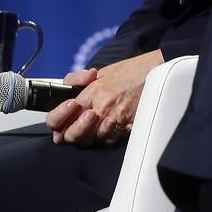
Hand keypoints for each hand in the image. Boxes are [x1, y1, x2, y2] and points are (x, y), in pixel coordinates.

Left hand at [47, 49, 162, 147]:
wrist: (152, 71)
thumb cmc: (127, 71)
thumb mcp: (97, 73)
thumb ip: (78, 84)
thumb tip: (67, 101)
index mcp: (90, 92)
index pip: (62, 117)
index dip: (59, 124)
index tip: (64, 122)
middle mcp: (100, 105)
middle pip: (74, 135)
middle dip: (73, 135)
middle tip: (78, 128)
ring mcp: (114, 116)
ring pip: (92, 140)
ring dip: (90, 136)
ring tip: (95, 127)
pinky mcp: (126, 124)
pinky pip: (110, 140)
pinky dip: (107, 137)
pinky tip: (108, 128)